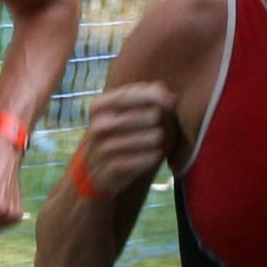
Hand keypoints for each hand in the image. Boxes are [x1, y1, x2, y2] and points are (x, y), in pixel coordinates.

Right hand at [74, 83, 181, 199]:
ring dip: (147, 138)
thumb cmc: (119, 136)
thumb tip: (168, 94)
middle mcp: (96, 127)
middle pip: (127, 118)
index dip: (150, 96)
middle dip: (147, 117)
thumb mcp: (125, 114)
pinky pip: (128, 163)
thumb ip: (146, 100)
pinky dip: (145, 159)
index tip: (170, 101)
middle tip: (159, 119)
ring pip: (127, 141)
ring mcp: (100, 149)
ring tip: (158, 137)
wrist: (97, 172)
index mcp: (99, 107)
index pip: (125, 96)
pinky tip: (156, 155)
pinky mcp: (108, 170)